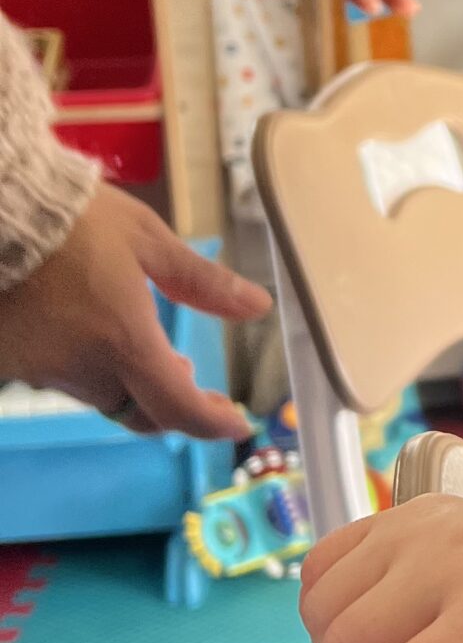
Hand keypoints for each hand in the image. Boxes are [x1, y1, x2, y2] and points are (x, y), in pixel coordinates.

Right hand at [0, 183, 268, 436]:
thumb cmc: (74, 220)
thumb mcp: (146, 238)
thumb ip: (201, 280)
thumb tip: (259, 307)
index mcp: (125, 342)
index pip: (178, 408)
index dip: (213, 423)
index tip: (238, 422)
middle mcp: (82, 369)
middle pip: (138, 411)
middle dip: (172, 404)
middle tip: (191, 376)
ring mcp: (40, 369)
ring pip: (97, 394)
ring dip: (128, 381)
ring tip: (147, 347)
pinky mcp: (10, 359)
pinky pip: (58, 375)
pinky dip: (86, 365)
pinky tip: (92, 334)